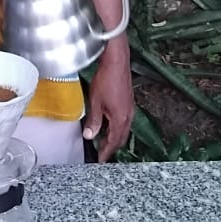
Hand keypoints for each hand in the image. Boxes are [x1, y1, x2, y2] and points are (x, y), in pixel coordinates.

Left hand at [83, 46, 134, 161]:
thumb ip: (94, 121)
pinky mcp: (129, 102)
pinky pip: (124, 120)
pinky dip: (116, 127)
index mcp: (121, 119)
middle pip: (121, 138)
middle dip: (111, 147)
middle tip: (100, 152)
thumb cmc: (106, 80)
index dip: (106, 152)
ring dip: (114, 137)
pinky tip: (108, 123)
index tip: (100, 160)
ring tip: (102, 139)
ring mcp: (130, 109)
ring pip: (123, 129)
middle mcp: (128, 116)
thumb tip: (90, 136)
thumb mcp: (96, 102)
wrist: (117, 62)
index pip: (114, 142)